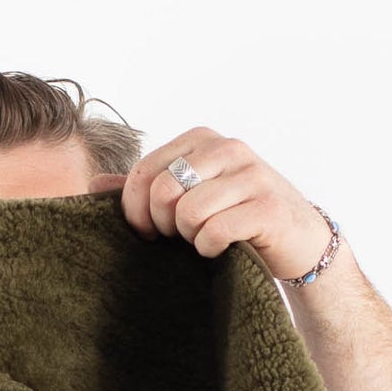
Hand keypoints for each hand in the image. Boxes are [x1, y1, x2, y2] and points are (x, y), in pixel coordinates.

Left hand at [87, 126, 334, 280]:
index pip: (143, 172)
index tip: (149, 232)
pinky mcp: (267, 207)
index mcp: (201, 140)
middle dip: (163, 226)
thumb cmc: (234, 218)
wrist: (298, 240)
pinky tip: (221, 250)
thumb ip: (145, 189)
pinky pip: (215, 232)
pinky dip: (210, 250)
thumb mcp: (189, 197)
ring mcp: (251, 174)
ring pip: (188, 213)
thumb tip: (93, 184)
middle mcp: (227, 148)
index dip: (134, 211)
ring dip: (190, 239)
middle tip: (180, 238)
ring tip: (205, 240)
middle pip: (162, 192)